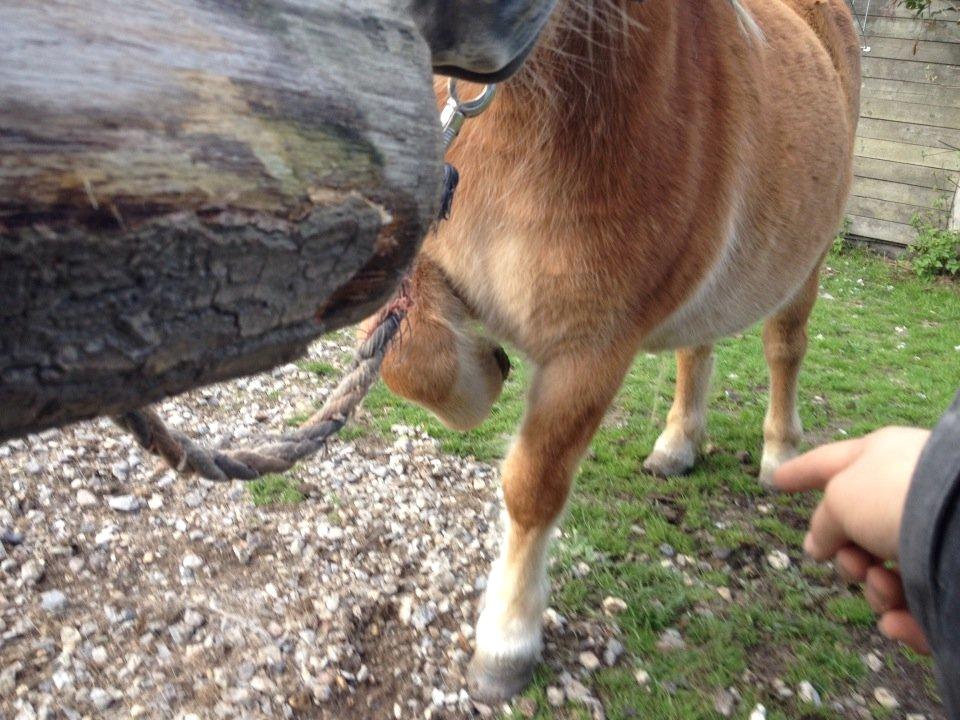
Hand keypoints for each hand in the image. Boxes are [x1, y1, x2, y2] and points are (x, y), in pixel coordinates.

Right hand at [774, 427, 931, 653]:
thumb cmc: (898, 496)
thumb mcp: (841, 498)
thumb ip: (823, 521)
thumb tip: (818, 544)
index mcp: (880, 458)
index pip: (828, 462)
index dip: (800, 472)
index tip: (776, 480)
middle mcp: (907, 495)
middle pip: (856, 532)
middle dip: (848, 557)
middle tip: (855, 562)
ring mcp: (933, 539)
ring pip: (884, 574)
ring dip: (875, 588)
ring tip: (885, 584)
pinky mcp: (951, 580)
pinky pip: (914, 606)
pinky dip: (901, 617)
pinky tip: (898, 621)